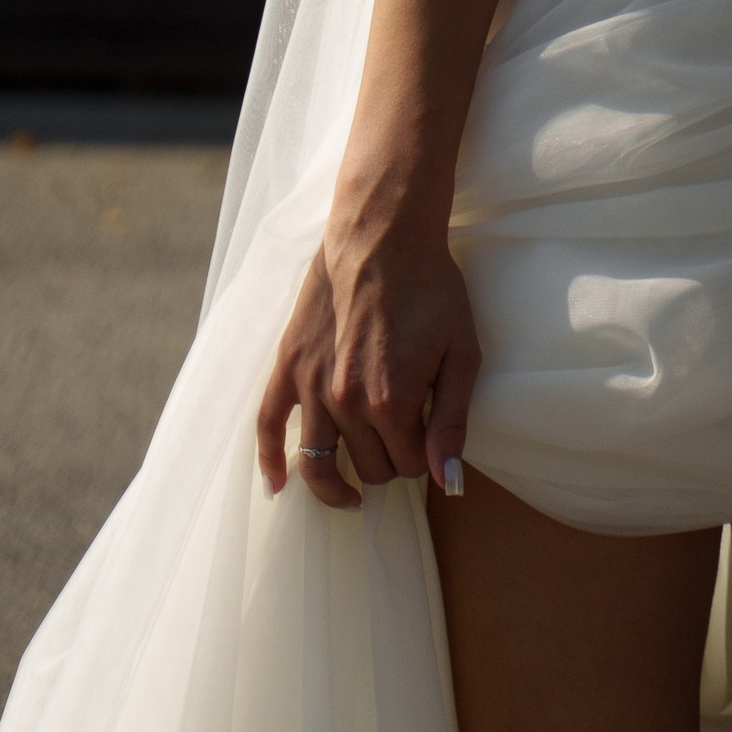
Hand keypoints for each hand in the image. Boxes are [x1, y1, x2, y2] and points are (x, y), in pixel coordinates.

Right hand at [256, 214, 481, 511]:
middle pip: (368, 467)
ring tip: (350, 495)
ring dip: (337, 485)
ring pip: (320, 463)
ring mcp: (313, 385)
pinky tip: (277, 486)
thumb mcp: (462, 354)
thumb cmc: (432, 291)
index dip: (424, 458)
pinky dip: (271, 461)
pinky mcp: (289, 365)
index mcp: (391, 402)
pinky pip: (268, 425)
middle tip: (403, 438)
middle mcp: (346, 401)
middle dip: (389, 462)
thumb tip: (446, 482)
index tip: (430, 436)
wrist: (386, 237)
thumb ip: (452, 423)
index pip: (407, 466)